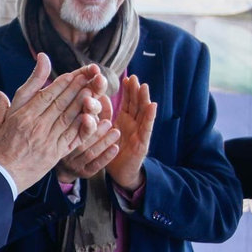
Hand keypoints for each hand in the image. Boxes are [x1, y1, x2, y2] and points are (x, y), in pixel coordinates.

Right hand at [0, 54, 109, 192]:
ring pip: (69, 118)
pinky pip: (72, 137)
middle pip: (61, 103)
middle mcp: (37, 126)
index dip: (61, 84)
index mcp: (22, 117)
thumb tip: (0, 93)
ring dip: (82, 103)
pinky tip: (91, 117)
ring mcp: (48, 141)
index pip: (46, 95)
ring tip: (93, 91)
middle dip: (76, 88)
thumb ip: (1, 108)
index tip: (72, 74)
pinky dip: (82, 126)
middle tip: (89, 76)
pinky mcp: (55, 154)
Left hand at [105, 75, 156, 190]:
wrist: (119, 173)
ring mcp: (140, 133)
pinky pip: (147, 128)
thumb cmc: (113, 151)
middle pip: (137, 104)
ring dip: (144, 99)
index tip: (126, 78)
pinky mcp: (143, 143)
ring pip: (143, 113)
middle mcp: (135, 124)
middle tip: (134, 78)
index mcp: (125, 120)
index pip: (128, 102)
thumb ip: (103, 115)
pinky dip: (150, 116)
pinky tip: (152, 106)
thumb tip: (98, 98)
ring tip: (144, 86)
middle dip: (136, 91)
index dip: (128, 90)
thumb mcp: (105, 131)